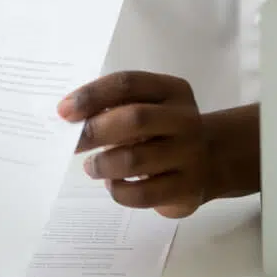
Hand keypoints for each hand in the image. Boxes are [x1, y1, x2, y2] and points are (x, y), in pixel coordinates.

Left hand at [58, 71, 209, 218]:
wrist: (211, 160)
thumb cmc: (162, 129)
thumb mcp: (147, 106)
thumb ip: (114, 107)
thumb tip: (69, 117)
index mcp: (172, 90)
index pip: (127, 83)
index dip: (92, 95)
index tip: (64, 111)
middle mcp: (186, 120)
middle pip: (134, 118)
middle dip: (94, 131)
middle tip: (72, 143)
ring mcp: (190, 155)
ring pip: (134, 160)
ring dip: (102, 164)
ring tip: (92, 166)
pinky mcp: (187, 190)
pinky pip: (142, 193)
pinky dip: (118, 190)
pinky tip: (113, 183)